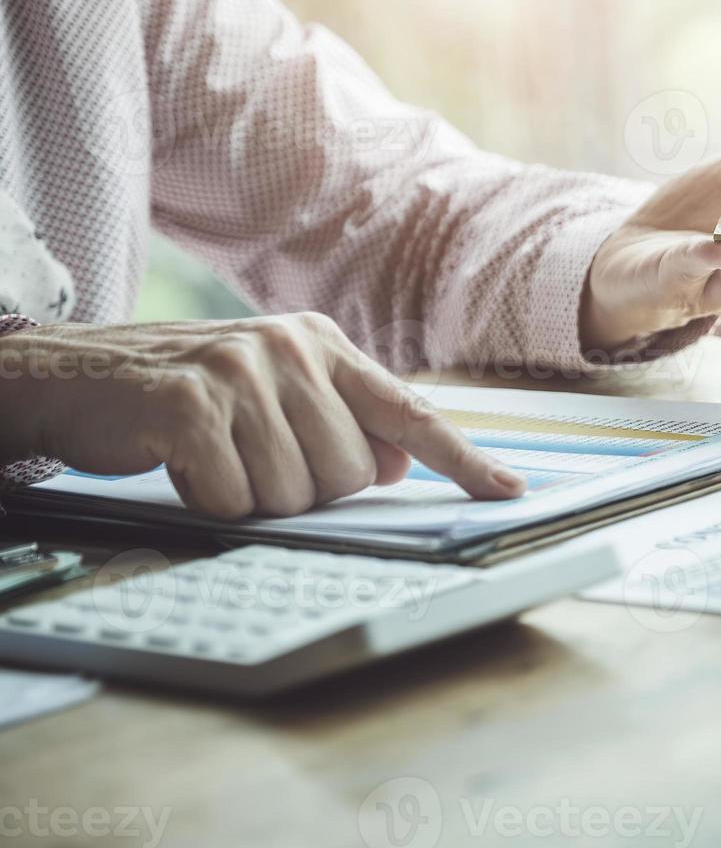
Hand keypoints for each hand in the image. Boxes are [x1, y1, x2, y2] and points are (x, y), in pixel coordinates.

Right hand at [0, 314, 525, 519]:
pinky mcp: (191, 405)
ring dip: (255, 498)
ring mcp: (241, 372)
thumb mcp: (276, 391)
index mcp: (325, 346)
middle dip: (309, 489)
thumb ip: (343, 420)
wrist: (83, 376)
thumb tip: (401, 462)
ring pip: (296, 494)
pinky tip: (189, 467)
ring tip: (219, 458)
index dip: (464, 458)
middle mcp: (292, 350)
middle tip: (256, 458)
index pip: (411, 411)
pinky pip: (236, 497)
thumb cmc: (191, 393)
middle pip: (353, 473)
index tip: (509, 489)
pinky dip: (211, 501)